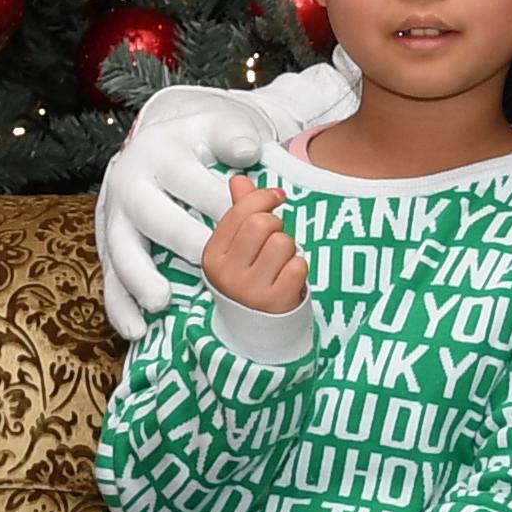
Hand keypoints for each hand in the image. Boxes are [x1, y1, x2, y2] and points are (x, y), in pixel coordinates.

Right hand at [96, 66, 358, 337]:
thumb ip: (233, 136)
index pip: (187, 178)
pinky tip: (136, 330)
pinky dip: (120, 307)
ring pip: (121, 251)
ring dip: (139, 279)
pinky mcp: (108, 246)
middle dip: (179, 239)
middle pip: (150, 215)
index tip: (243, 223)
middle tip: (208, 262)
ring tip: (162, 302)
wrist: (157, 145)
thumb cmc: (198, 142)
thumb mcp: (216, 125)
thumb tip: (247, 152)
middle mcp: (129, 183)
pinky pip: (109, 280)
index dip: (217, 201)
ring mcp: (114, 217)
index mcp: (158, 152)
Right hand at [199, 176, 306, 314]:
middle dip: (276, 226)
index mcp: (212, 256)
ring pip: (283, 243)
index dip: (263, 198)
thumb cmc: (248, 280)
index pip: (240, 213)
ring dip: (289, 249)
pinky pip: (298, 266)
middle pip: (262, 224)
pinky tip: (288, 280)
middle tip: (275, 241)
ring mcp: (251, 291)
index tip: (276, 198)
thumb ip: (240, 212)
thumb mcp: (236, 249)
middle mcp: (227, 274)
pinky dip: (299, 269)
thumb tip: (239, 179)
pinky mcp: (276, 303)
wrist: (256, 333)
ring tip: (280, 263)